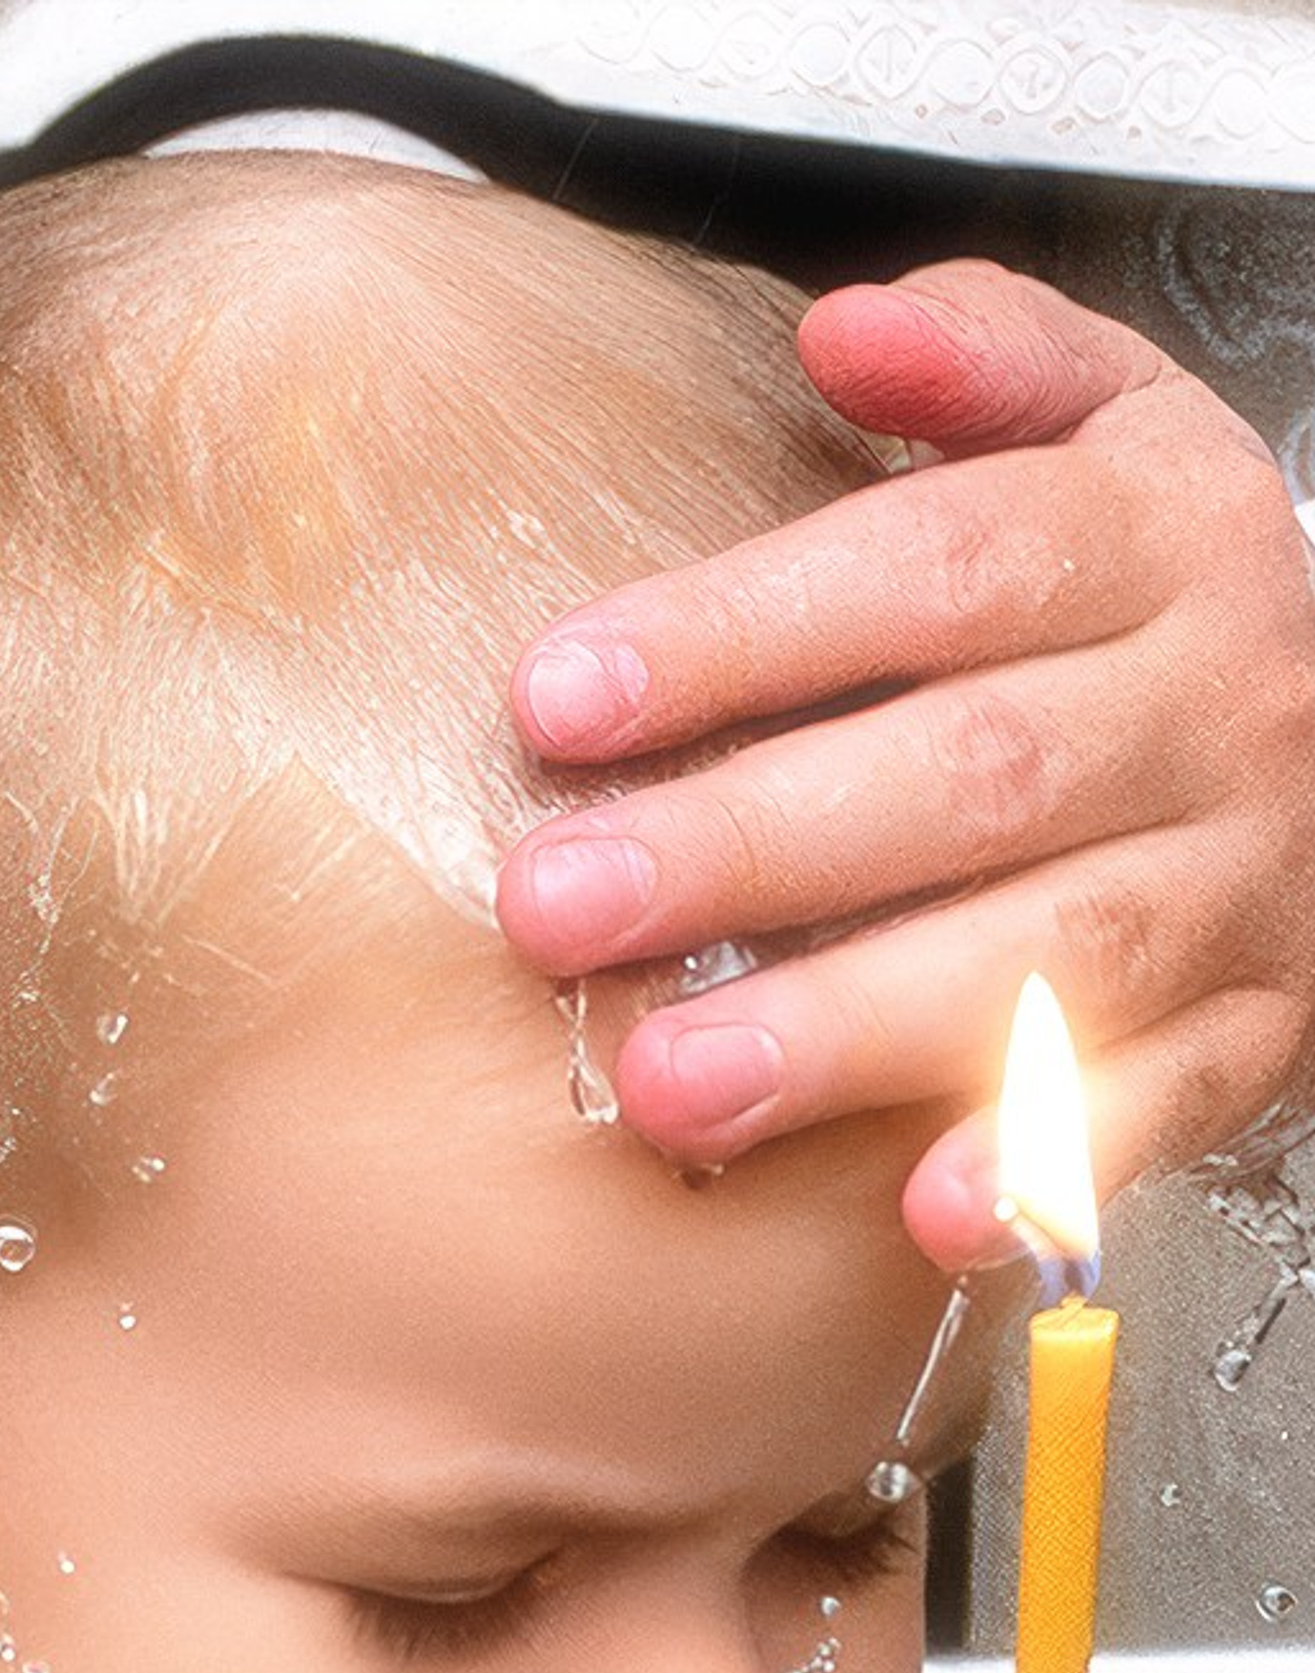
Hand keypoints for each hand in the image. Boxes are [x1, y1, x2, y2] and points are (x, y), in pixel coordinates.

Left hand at [494, 261, 1314, 1268]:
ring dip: (850, 1030)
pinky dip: (1042, 1162)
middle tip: (559, 907)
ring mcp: (1242, 885)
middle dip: (747, 848)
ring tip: (670, 1088)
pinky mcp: (1256, 1031)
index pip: (937, 576)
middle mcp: (1215, 715)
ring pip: (1049, 957)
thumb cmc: (1157, 609)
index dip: (741, 634)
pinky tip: (923, 1210)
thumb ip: (984, 366)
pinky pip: (1158, 1107)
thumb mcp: (1108, 433)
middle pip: (970, 776)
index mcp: (1159, 548)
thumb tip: (845, 332)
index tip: (557, 697)